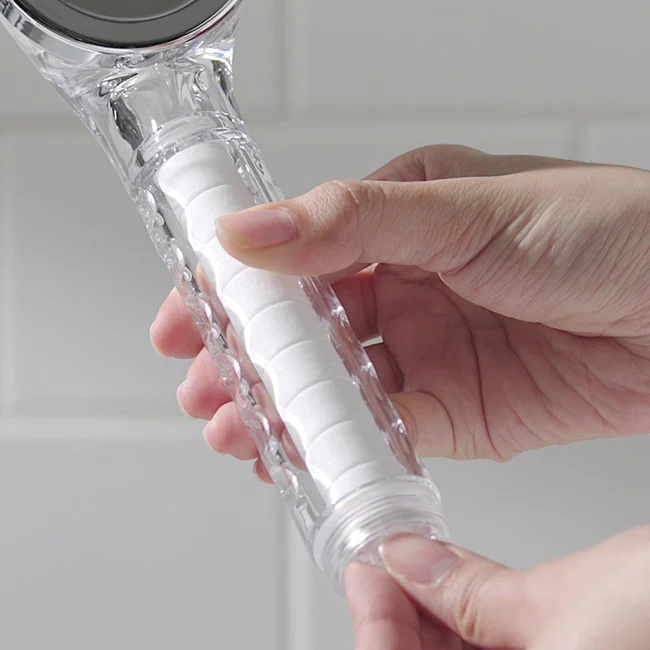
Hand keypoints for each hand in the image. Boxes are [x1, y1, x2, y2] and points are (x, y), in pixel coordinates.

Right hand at [150, 145, 649, 475]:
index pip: (295, 253)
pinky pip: (385, 427)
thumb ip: (353, 222)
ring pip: (336, 384)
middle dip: (250, 360)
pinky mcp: (455, 404)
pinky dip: (343, 445)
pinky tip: (302, 455)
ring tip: (238, 432)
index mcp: (398, 218)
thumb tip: (251, 232)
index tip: (189, 315)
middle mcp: (407, 282)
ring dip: (286, 409)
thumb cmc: (599, 230)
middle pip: (307, 328)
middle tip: (206, 387)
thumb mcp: (463, 208)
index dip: (236, 286)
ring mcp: (427, 346)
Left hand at [348, 526, 649, 649]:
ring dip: (437, 625)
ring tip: (422, 569)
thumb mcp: (562, 607)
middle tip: (389, 565)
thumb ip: (470, 590)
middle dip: (404, 624)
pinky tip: (467, 595)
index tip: (366, 574)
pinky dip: (478, 634)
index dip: (375, 629)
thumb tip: (405, 559)